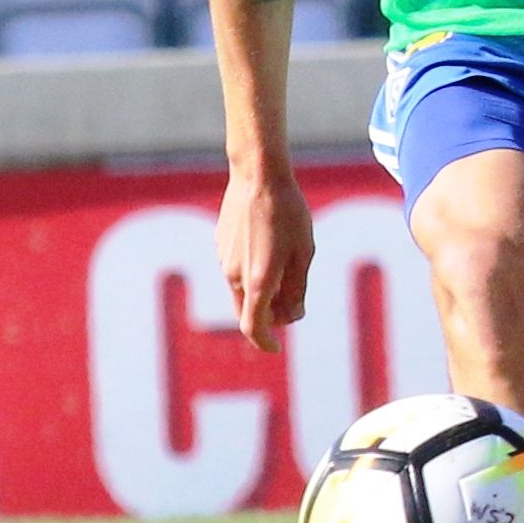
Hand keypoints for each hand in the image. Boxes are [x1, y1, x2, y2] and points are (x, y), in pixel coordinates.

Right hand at [218, 167, 313, 348]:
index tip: (276, 348)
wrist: (258, 174)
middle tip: (292, 303)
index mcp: (257, 282)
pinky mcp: (220, 243)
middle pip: (247, 311)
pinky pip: (235, 267)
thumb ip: (298, 288)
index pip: (254, 328)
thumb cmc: (288, 212)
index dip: (265, 342)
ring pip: (240, 289)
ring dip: (260, 292)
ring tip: (285, 266)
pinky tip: (268, 243)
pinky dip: (251, 270)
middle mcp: (234, 275)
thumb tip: (293, 316)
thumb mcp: (304, 252)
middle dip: (268, 316)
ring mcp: (224, 259)